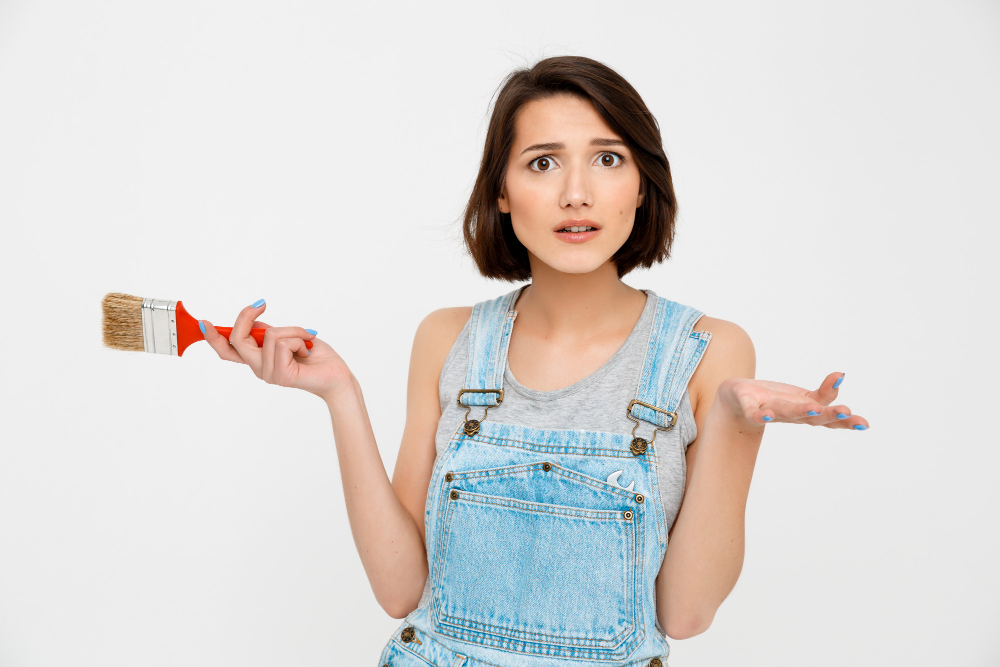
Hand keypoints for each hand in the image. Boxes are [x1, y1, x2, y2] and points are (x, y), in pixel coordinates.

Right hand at [200, 298, 353, 399]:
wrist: (337, 375)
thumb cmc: (315, 355)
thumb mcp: (288, 336)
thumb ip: (268, 332)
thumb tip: (252, 320)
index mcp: (257, 359)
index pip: (227, 350)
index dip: (213, 337)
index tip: (203, 322)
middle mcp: (258, 368)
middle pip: (237, 338)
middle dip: (248, 316)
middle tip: (262, 304)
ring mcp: (268, 374)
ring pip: (269, 335)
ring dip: (293, 330)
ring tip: (306, 341)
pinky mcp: (281, 376)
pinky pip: (283, 343)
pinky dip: (300, 338)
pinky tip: (307, 351)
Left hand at [715, 372, 868, 429]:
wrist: (737, 400)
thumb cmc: (775, 399)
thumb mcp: (804, 396)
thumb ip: (825, 392)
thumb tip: (842, 376)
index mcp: (806, 412)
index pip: (829, 418)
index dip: (846, 422)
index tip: (864, 423)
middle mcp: (792, 415)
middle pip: (812, 417)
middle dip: (829, 415)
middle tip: (846, 413)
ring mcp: (772, 411)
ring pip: (788, 413)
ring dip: (801, 412)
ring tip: (813, 409)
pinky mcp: (750, 407)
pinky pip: (755, 414)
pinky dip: (761, 416)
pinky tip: (768, 416)